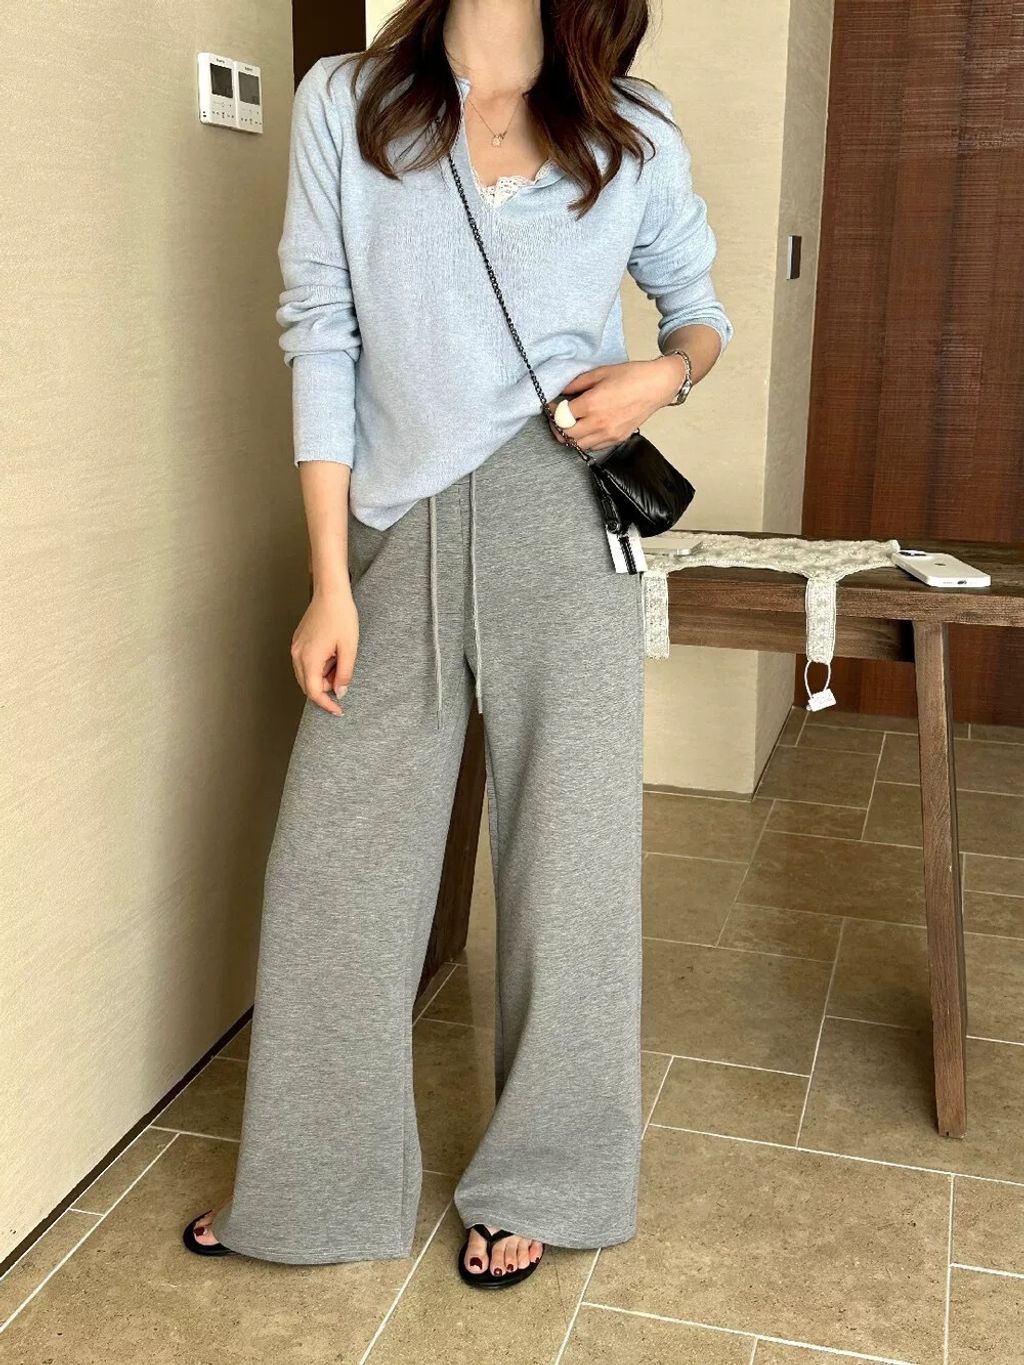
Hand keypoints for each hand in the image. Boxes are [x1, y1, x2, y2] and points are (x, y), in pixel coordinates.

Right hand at [290, 586, 359, 715]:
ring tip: (339, 659)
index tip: (338, 710)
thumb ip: (344, 674)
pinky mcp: (298, 641)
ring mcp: (296, 647)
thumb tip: (339, 693)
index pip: (314, 692)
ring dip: (323, 676)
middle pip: (308, 685)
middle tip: (343, 676)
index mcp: (309, 658)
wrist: (330, 592)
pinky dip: (319, 665)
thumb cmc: (341, 616)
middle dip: (326, 688)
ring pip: (306, 674)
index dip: (326, 704)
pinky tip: (332, 653)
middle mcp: (297, 655)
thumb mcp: (349, 648)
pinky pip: (306, 662)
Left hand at [550, 356, 686, 450]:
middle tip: (556, 417)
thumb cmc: (631, 376)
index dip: (552, 411)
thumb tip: (561, 391)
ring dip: (570, 436)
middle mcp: (598, 423)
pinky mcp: (617, 439)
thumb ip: (576, 383)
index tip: (551, 406)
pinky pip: (593, 447)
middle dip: (556, 427)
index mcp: (591, 404)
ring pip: (578, 445)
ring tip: (571, 423)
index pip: (560, 416)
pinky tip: (587, 428)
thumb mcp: (599, 373)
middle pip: (566, 436)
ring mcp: (608, 434)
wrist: (656, 386)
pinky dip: (585, 440)